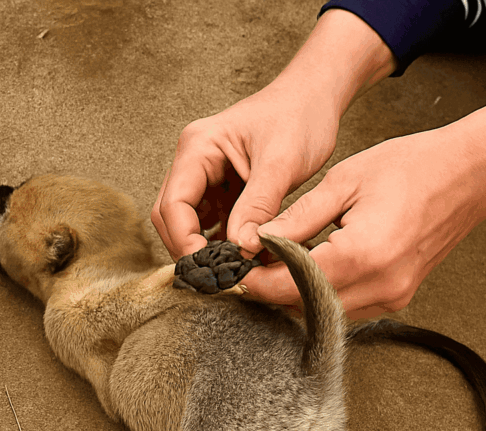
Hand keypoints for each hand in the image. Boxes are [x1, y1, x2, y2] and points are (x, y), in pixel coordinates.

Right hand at [151, 9, 395, 260]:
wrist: (314, 98)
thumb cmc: (299, 117)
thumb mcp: (282, 162)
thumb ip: (258, 206)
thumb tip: (241, 248)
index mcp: (198, 148)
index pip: (173, 205)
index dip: (185, 241)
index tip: (211, 269)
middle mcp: (193, 162)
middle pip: (171, 217)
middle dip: (190, 249)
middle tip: (220, 277)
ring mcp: (204, 177)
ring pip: (187, 223)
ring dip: (205, 248)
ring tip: (233, 270)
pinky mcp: (220, 189)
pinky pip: (210, 223)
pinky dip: (221, 242)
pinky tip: (243, 256)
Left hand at [242, 86, 485, 317]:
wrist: (468, 174)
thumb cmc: (410, 167)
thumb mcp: (343, 182)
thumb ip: (296, 218)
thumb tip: (256, 240)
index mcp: (362, 255)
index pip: (289, 286)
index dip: (255, 280)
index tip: (233, 266)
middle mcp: (379, 286)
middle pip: (303, 307)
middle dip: (270, 289)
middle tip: (248, 264)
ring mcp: (391, 297)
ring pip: (322, 313)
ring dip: (293, 294)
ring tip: (273, 263)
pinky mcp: (396, 297)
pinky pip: (344, 308)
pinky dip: (319, 294)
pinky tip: (305, 269)